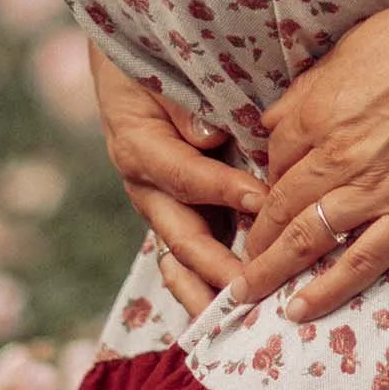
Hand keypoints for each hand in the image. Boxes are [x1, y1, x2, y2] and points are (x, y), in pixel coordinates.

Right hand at [88, 43, 265, 321]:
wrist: (125, 66)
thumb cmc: (151, 65)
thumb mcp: (161, 73)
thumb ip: (186, 105)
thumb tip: (209, 137)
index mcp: (139, 147)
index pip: (185, 176)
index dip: (223, 190)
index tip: (263, 201)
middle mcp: (145, 188)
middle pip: (181, 236)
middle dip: (216, 269)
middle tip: (250, 292)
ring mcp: (158, 208)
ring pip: (178, 260)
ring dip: (207, 293)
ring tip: (235, 324)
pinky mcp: (173, 216)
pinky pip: (186, 259)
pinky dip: (206, 285)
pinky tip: (230, 310)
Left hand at [227, 0, 388, 322]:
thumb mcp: (352, 46)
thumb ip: (310, 87)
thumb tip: (273, 120)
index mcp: (319, 110)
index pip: (272, 157)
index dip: (264, 179)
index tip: (262, 197)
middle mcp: (336, 155)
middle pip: (277, 205)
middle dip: (251, 237)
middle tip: (235, 260)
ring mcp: (375, 188)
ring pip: (305, 239)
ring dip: (270, 269)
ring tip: (247, 292)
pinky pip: (360, 262)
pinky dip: (326, 290)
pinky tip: (299, 309)